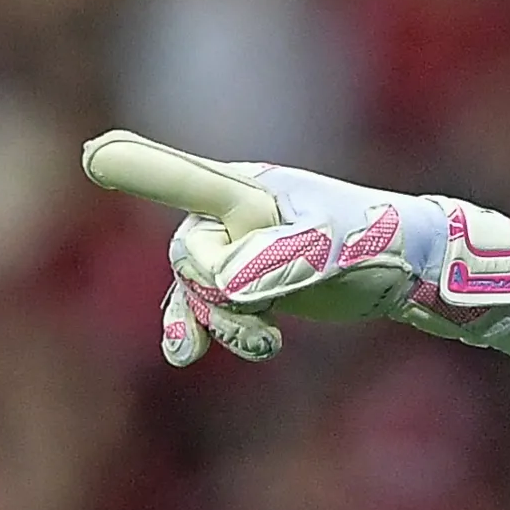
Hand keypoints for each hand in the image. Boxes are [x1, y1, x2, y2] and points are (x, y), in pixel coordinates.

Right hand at [80, 130, 509, 366]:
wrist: (413, 264)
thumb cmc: (375, 243)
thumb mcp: (325, 251)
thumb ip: (270, 261)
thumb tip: (221, 285)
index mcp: (247, 189)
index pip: (187, 180)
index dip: (141, 170)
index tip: (96, 156)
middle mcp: (231, 210)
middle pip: (190, 257)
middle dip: (217, 298)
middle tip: (270, 326)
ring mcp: (237, 243)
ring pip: (196, 288)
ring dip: (219, 323)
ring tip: (267, 345)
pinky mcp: (249, 276)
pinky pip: (205, 303)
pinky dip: (201, 327)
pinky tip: (187, 353)